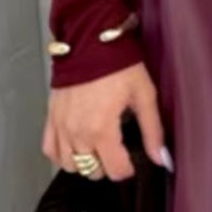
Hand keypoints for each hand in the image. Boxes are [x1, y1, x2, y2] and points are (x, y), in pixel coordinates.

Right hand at [41, 61, 167, 181]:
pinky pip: (50, 149)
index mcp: (101, 129)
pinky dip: (62, 154)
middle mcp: (77, 133)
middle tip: (117, 148)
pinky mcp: (51, 117)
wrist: (90, 40)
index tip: (132, 158)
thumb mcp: (144, 95)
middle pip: (93, 171)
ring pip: (71, 166)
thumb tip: (161, 158)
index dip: (128, 168)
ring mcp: (61, 126)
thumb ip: (153, 131)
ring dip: (86, 161)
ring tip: (98, 147)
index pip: (115, 171)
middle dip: (108, 164)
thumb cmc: (118, 64)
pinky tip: (76, 144)